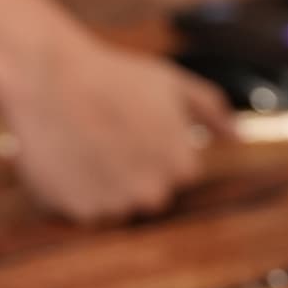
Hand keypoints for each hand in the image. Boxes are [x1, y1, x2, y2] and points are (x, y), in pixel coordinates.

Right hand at [0, 33, 233, 224]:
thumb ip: (211, 109)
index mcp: (180, 166)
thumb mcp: (170, 82)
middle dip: (128, 168)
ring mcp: (117, 206)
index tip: (129, 127)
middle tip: (104, 133)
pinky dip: (73, 188)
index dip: (150, 146)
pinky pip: (81, 208)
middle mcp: (154, 193)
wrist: (49, 75)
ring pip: (113, 204)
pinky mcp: (79, 212)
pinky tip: (65, 154)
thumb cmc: (111, 74)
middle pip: (145, 192)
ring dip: (101, 181)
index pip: (174, 173)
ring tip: (82, 140)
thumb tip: (238, 135)